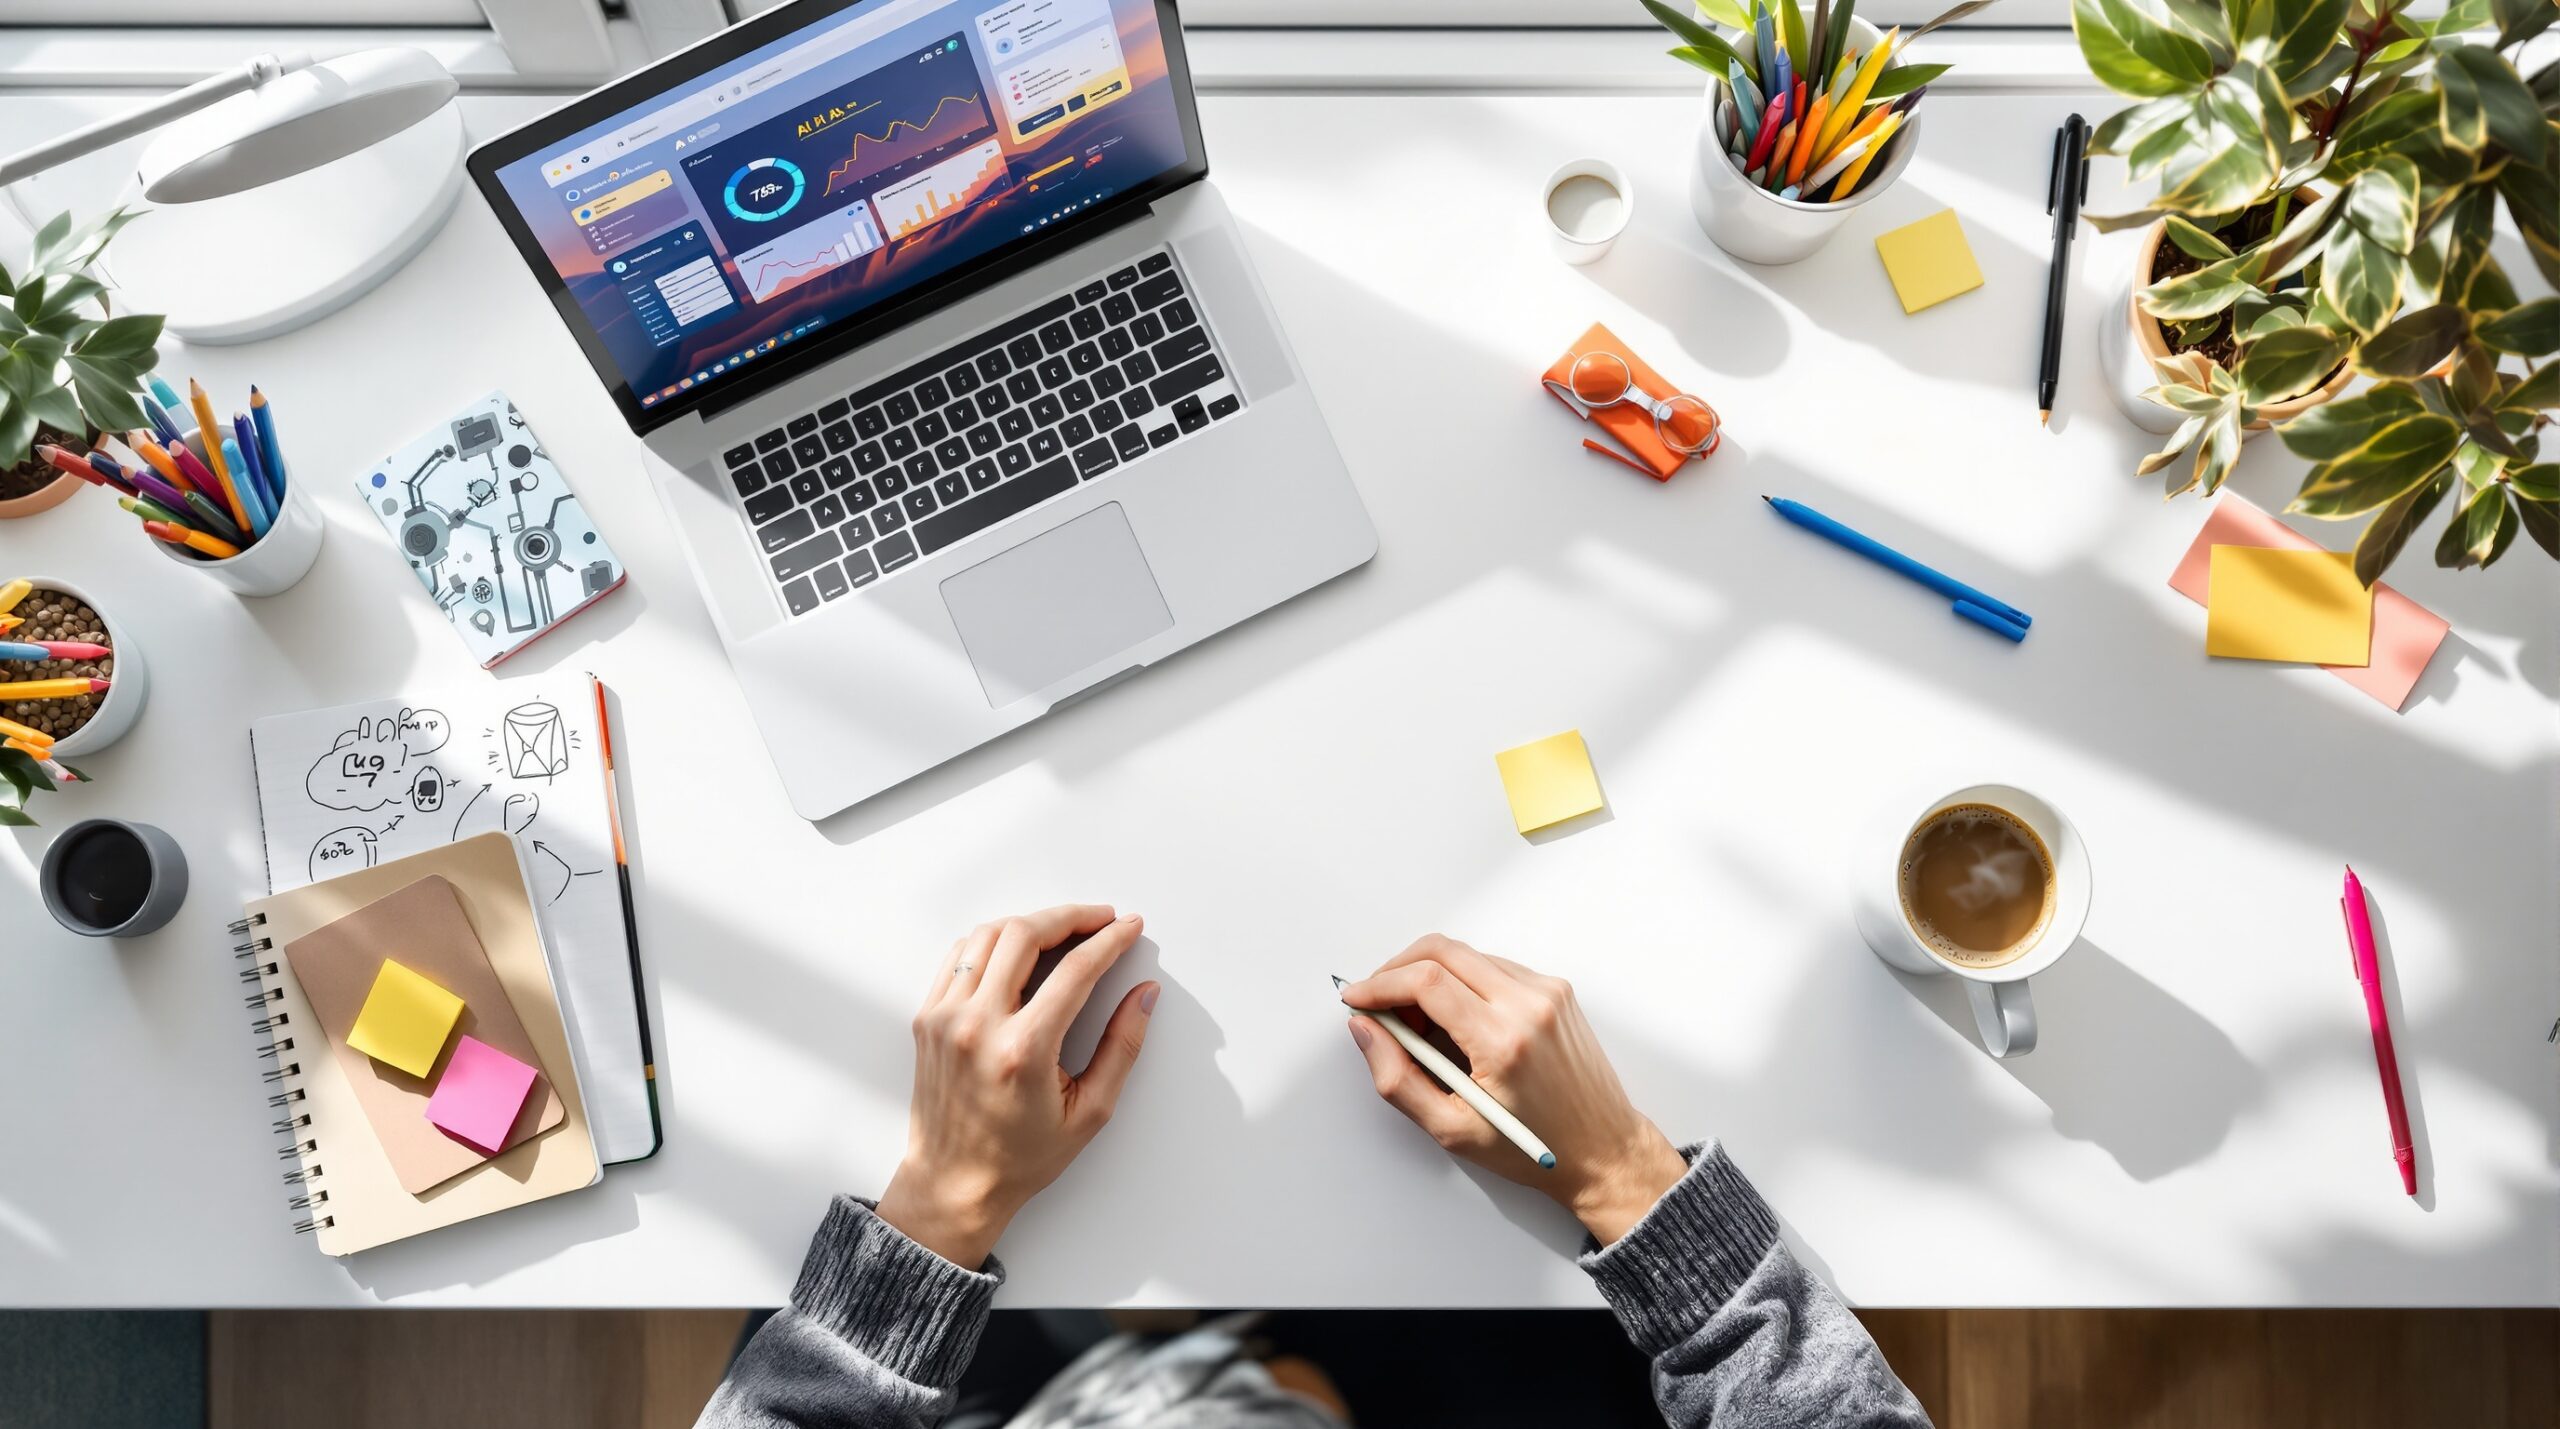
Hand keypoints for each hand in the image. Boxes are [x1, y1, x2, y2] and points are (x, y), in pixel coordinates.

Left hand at [875, 905, 1158, 1267]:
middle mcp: (977, 1026)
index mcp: (1022, 1051)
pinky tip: (1019, 947)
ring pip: (988, 935)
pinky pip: (960, 956)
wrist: (953, 1184)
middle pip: (1025, 934)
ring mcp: (945, 1019)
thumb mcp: (1090, 1112)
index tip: (1128, 928)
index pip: (1075, 970)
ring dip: (1031, 922)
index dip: (1110, 940)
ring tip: (1064, 929)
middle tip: (1101, 918)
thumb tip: (1144, 995)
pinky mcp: (927, 1019)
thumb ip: (1122, 1047)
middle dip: (1071, 917)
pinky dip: (992, 941)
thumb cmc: (1020, 1158)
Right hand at [1342, 935, 1686, 1246]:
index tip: (1356, 998)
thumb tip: (1366, 1030)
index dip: (1379, 985)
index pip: (1426, 981)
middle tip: (1378, 1004)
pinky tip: (1454, 1019)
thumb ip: (1398, 1079)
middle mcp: (1529, 1005)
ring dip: (1428, 975)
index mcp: (1503, 1041)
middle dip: (1397, 970)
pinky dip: (1461, 981)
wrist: (1604, 1151)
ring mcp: (1547, 992)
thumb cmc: (1536, 1149)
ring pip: (1466, 955)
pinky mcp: (1556, 991)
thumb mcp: (1452, 1130)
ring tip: (1417, 1022)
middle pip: (1442, 951)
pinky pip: (1493, 966)